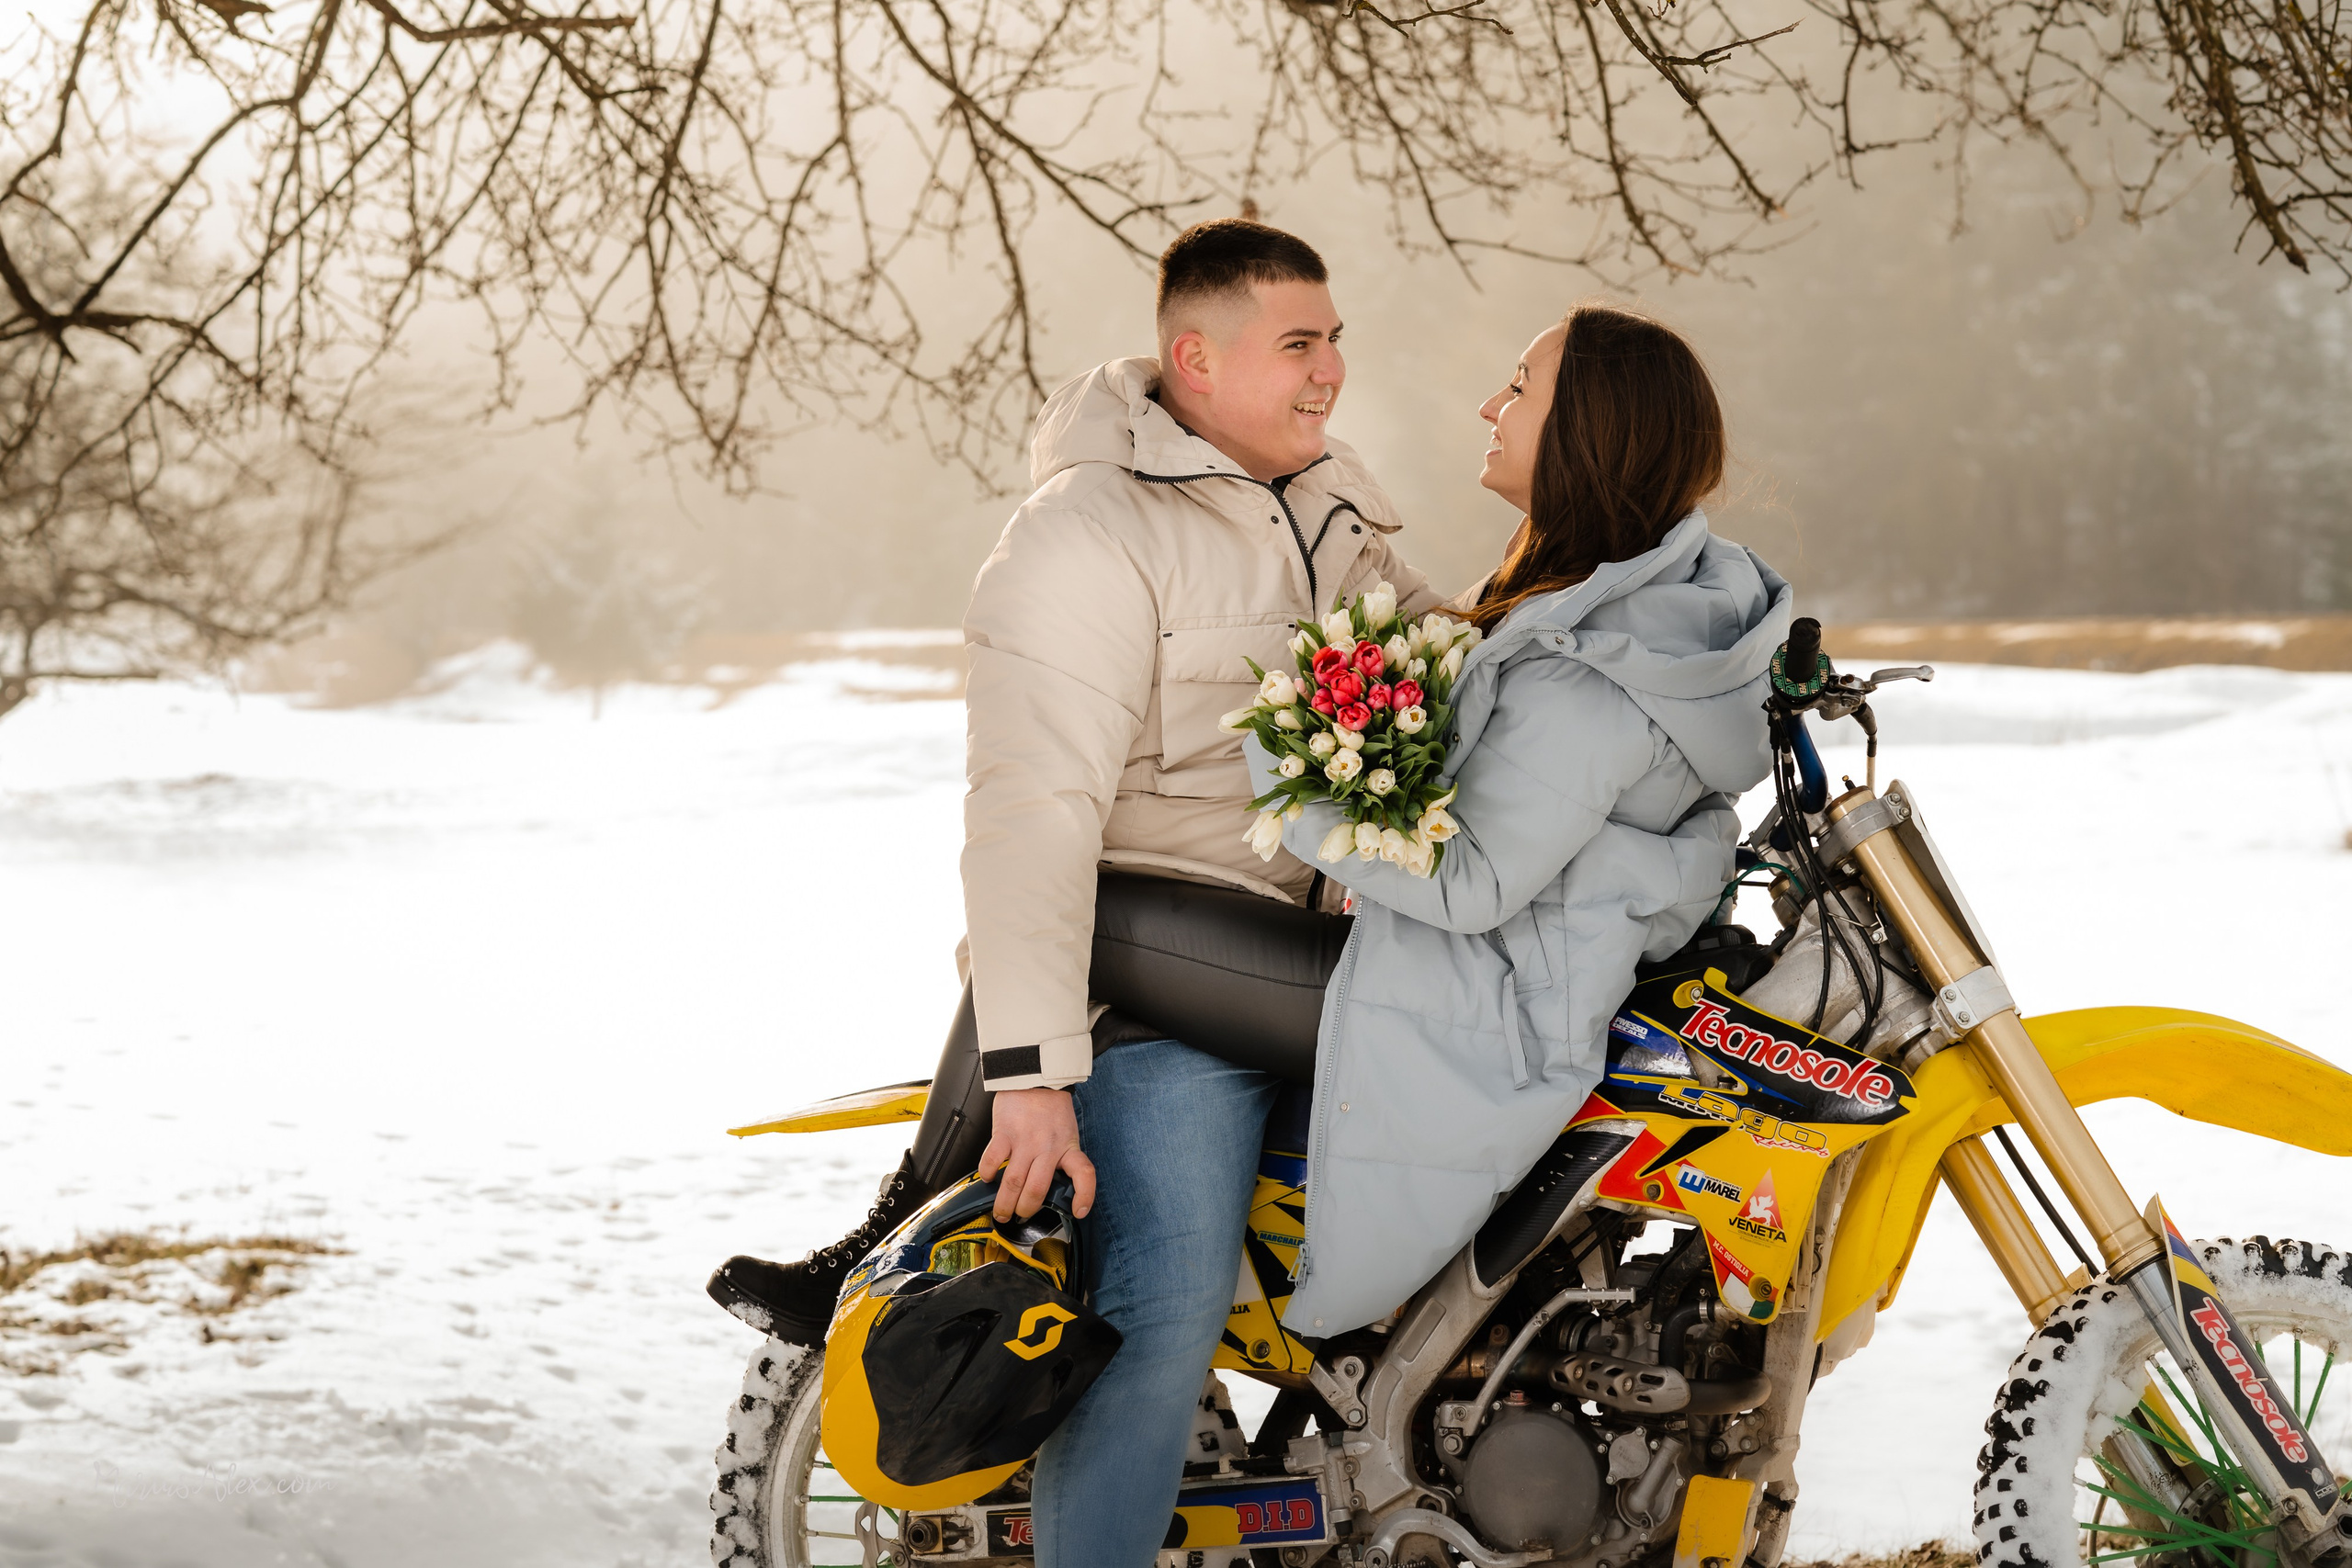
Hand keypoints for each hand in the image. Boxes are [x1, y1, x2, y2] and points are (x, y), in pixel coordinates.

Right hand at [978, 1087, 1095, 1222]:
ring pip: (1014, 1182)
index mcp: (1067, 1148)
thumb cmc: (1051, 1107)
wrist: (1035, 1078)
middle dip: (1026, 1210)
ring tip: (1001, 1212)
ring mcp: (1025, 1141)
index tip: (1079, 1211)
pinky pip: (993, 1160)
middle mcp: (1048, 1148)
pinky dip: (988, 1174)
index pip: (1084, 1174)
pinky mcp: (1004, 1132)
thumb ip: (1061, 1156)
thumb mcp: (1066, 1133)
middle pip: (1037, 1190)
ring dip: (1004, 1202)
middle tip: (1019, 1216)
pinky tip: (988, 1178)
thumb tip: (1050, 1185)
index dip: (1085, 1196)